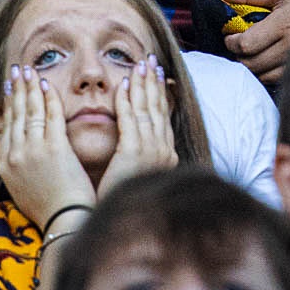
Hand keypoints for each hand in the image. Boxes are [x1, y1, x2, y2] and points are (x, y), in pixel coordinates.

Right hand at [0, 65, 95, 227]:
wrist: (64, 223)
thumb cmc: (50, 210)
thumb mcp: (22, 190)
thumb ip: (18, 169)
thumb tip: (19, 155)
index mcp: (5, 166)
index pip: (5, 127)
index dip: (7, 105)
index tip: (9, 88)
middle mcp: (14, 155)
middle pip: (15, 114)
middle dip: (17, 89)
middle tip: (17, 71)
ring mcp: (33, 151)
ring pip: (30, 110)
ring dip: (30, 86)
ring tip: (30, 70)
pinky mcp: (54, 148)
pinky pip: (51, 115)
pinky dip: (49, 96)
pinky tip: (48, 83)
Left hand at [97, 57, 177, 194]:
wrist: (124, 228)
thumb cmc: (126, 202)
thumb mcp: (139, 175)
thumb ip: (140, 156)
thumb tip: (137, 145)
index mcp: (166, 156)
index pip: (163, 117)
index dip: (160, 94)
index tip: (157, 75)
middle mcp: (164, 151)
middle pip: (159, 108)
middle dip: (154, 83)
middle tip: (150, 61)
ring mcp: (151, 152)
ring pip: (147, 109)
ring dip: (142, 85)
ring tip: (139, 65)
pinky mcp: (134, 154)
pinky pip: (130, 120)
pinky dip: (127, 100)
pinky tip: (122, 85)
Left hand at [217, 0, 289, 81]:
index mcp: (282, 24)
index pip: (246, 44)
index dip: (232, 43)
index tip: (230, 36)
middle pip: (252, 64)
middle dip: (238, 57)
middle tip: (236, 45)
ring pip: (264, 76)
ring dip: (251, 67)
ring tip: (250, 53)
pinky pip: (278, 80)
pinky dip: (266, 74)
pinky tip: (266, 62)